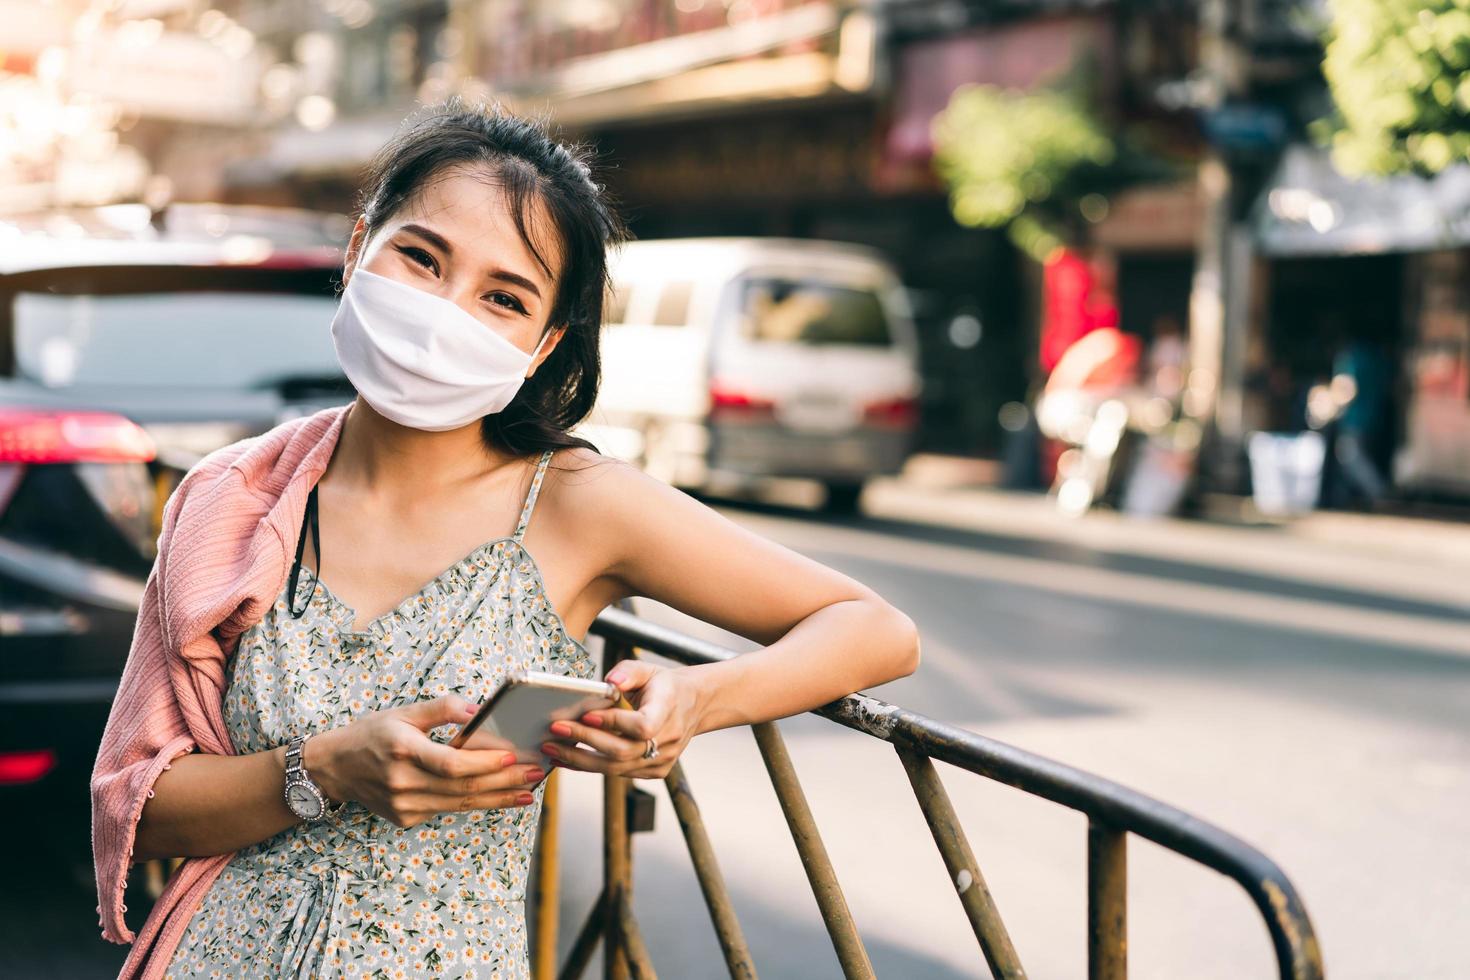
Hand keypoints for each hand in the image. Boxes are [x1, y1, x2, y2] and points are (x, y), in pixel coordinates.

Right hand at [309, 693, 547, 828]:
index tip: (512, 755)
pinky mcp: (406, 818)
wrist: (334, 768)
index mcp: (402, 750)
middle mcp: (403, 782)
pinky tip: (498, 796)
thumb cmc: (372, 734)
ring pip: (460, 804)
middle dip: (504, 781)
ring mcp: (404, 805)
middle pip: (463, 788)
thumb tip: (480, 710)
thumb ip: (443, 708)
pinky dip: (475, 803)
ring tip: (527, 790)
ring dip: (498, 798)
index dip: (483, 762)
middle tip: (535, 773)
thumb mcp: (404, 712)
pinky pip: (446, 809)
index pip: (450, 763)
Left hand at [539, 661, 702, 778]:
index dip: (613, 723)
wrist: (694, 704)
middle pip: (622, 751)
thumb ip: (628, 672)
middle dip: (585, 741)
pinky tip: (568, 758)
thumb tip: (608, 683)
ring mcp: (662, 760)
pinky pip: (618, 773)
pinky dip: (590, 767)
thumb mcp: (649, 669)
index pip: (641, 726)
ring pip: (616, 768)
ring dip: (580, 759)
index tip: (585, 715)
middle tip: (554, 730)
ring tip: (552, 748)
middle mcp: (669, 739)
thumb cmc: (664, 685)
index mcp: (669, 709)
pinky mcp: (653, 771)